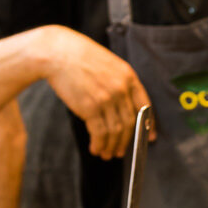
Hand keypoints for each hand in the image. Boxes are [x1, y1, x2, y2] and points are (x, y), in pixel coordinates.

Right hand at [40, 26, 153, 158]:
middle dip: (125, 141)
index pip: (145, 105)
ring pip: (116, 131)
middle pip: (130, 122)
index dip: (148, 124)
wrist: (57, 53)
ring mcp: (107, 98)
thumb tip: (122, 107)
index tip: (149, 137)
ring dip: (111, 146)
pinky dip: (99, 144)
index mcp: (128, 76)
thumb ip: (119, 82)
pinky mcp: (90, 107)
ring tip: (106, 154)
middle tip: (119, 151)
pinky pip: (100, 132)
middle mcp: (121, 88)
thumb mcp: (108, 63)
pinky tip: (95, 148)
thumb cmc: (79, 56)